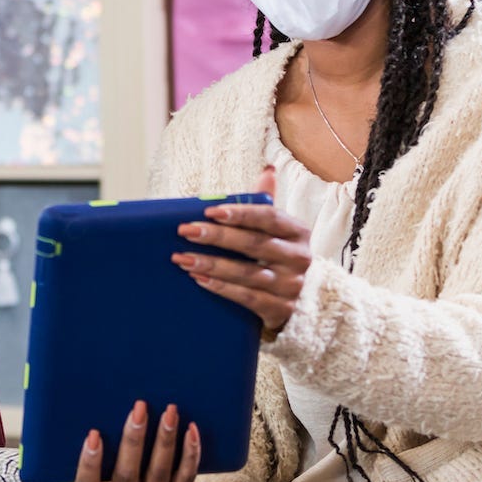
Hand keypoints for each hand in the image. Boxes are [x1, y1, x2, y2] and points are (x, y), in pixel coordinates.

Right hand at [74, 401, 200, 481]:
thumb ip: (62, 473)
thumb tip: (34, 462)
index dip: (89, 463)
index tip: (93, 434)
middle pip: (126, 475)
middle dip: (133, 440)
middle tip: (139, 407)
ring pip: (159, 474)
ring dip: (165, 440)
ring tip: (169, 411)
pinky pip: (186, 477)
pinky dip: (190, 453)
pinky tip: (190, 429)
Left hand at [172, 166, 311, 333]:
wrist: (299, 302)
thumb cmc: (276, 257)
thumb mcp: (275, 231)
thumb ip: (265, 204)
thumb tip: (267, 171)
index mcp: (298, 232)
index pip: (269, 218)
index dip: (240, 213)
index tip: (209, 210)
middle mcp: (299, 258)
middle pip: (254, 244)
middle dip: (217, 236)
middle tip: (186, 231)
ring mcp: (291, 286)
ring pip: (247, 273)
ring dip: (211, 264)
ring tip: (182, 258)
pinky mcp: (281, 310)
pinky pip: (247, 298)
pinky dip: (221, 287)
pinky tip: (199, 279)